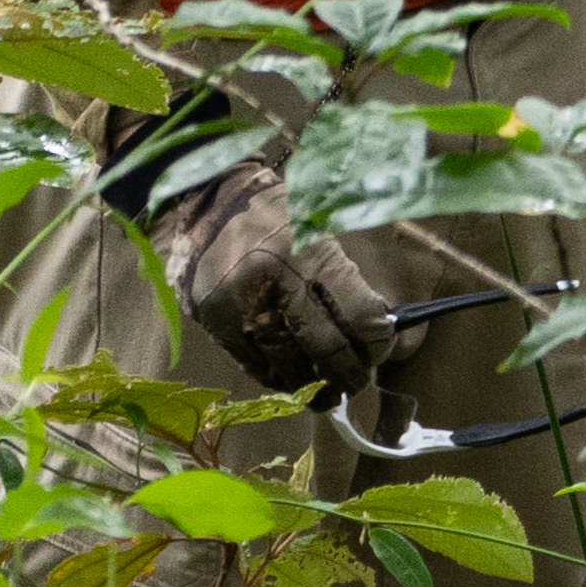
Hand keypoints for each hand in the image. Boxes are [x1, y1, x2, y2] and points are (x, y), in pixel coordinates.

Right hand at [155, 161, 399, 398]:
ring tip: (325, 391)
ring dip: (310, 384)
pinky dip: (274, 375)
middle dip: (346, 374)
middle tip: (356, 384)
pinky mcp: (215, 321)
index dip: (375, 344)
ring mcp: (240, 305)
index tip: (379, 354)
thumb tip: (372, 329)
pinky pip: (252, 364)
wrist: (207, 195)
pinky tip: (288, 376)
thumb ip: (341, 276)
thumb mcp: (316, 228)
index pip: (357, 315)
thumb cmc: (272, 212)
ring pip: (286, 365)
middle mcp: (274, 281)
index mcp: (309, 251)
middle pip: (323, 347)